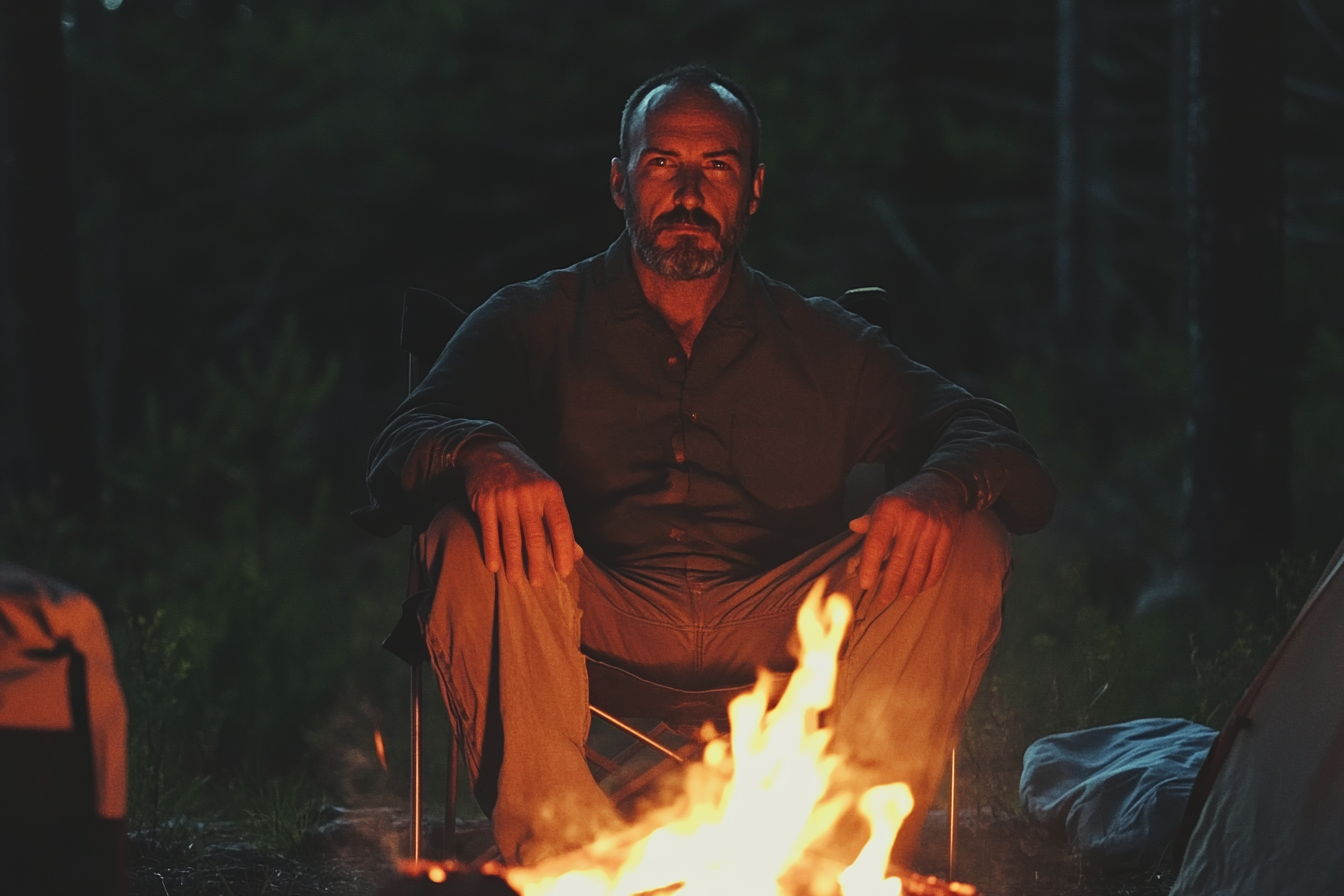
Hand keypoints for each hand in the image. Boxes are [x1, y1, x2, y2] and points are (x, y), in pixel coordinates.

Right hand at [458, 439, 582, 585]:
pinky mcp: (484, 501)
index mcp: (550, 492)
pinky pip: (490, 532)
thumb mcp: (547, 493)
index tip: (565, 572)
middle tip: (538, 584)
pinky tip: (494, 567)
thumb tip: (577, 555)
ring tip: (515, 580)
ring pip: (511, 537)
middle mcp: (529, 493)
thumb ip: (560, 523)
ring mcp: (505, 497)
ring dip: (513, 562)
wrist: (491, 454)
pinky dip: (492, 551)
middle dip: (537, 563)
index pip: (561, 525)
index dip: (564, 550)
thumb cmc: (526, 480)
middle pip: (535, 535)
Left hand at [848, 471, 966, 605]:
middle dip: (889, 585)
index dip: (870, 566)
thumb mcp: (884, 502)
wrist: (942, 486)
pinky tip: (919, 588)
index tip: (865, 584)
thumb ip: (869, 518)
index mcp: (890, 510)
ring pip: (919, 566)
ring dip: (909, 587)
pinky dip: (928, 580)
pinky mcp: (947, 535)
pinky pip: (937, 564)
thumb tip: (853, 527)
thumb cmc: (907, 499)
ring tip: (900, 598)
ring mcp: (932, 528)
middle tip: (881, 600)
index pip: (877, 543)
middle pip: (899, 560)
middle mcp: (912, 519)